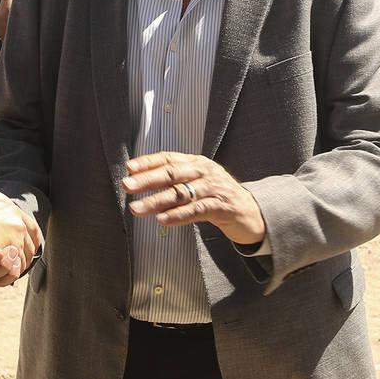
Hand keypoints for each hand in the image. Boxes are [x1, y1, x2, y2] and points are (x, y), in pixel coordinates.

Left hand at [122, 152, 265, 244]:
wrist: (252, 213)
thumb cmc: (218, 197)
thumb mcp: (197, 183)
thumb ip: (174, 181)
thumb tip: (141, 182)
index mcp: (196, 162)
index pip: (168, 158)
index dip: (148, 162)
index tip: (129, 168)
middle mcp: (204, 171)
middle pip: (171, 173)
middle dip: (147, 180)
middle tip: (128, 185)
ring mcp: (214, 188)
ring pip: (180, 193)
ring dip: (155, 201)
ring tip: (137, 208)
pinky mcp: (222, 207)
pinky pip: (196, 210)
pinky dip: (177, 215)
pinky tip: (162, 220)